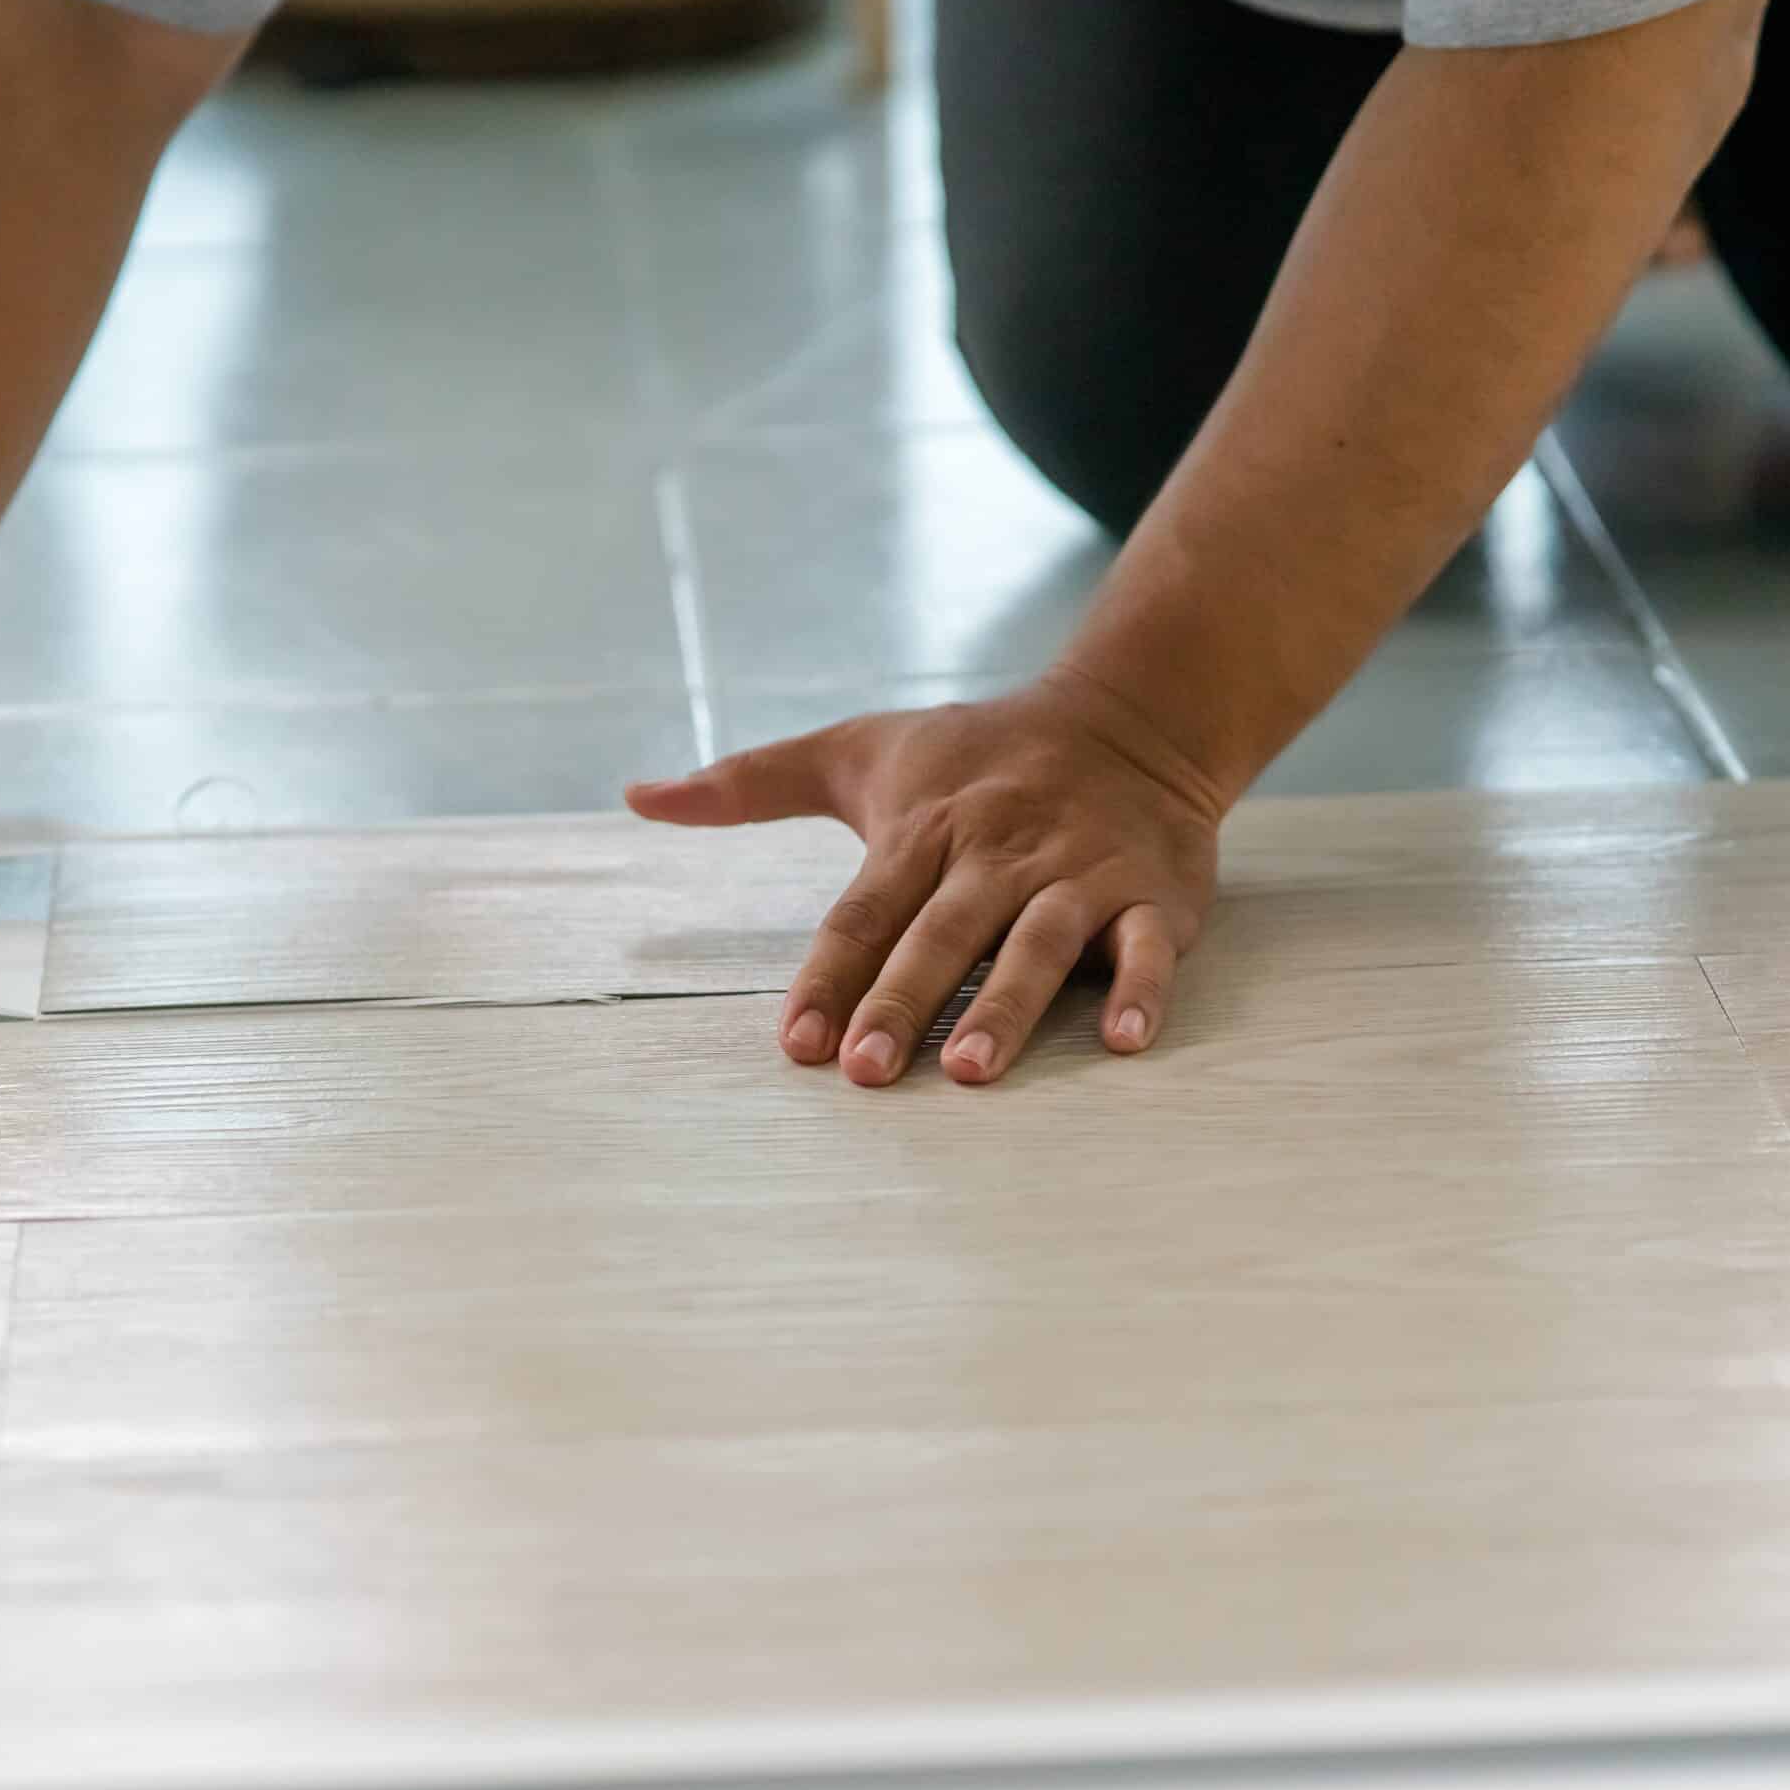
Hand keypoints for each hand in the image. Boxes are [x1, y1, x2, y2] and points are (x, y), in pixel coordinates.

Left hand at [626, 670, 1227, 1086]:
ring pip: (1039, 942)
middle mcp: (998, 850)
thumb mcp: (860, 751)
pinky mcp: (1152, 893)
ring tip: (970, 1069)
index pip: (865, 913)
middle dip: (902, 1000)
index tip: (797, 1044)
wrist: (1131, 717)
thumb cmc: (978, 752)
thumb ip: (750, 783)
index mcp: (926, 827)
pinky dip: (1143, 990)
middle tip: (866, 1072)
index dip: (830, 978)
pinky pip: (1149, 945)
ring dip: (1007, 1004)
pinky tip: (1125, 1042)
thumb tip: (637, 796)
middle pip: (943, 931)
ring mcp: (1079, 872)